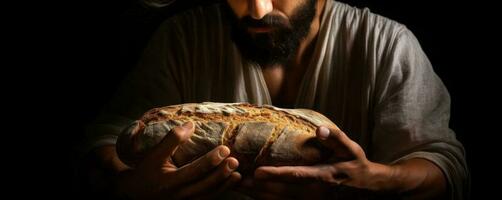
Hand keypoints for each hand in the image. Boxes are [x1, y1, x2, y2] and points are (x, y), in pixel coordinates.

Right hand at [117, 121, 241, 199]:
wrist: (136, 193)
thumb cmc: (146, 171)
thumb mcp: (154, 154)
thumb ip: (172, 139)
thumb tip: (191, 124)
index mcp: (170, 181)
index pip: (194, 171)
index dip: (210, 160)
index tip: (224, 149)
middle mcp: (179, 195)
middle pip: (205, 185)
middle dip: (221, 174)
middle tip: (235, 161)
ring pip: (208, 196)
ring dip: (224, 186)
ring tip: (238, 175)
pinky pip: (207, 199)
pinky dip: (220, 192)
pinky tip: (230, 183)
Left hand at [241, 126, 394, 198]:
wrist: (369, 188)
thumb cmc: (356, 165)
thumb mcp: (351, 149)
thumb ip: (335, 138)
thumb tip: (320, 130)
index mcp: (324, 177)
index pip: (296, 176)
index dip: (276, 175)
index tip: (257, 172)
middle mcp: (315, 193)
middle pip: (282, 193)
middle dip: (259, 188)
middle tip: (238, 180)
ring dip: (260, 196)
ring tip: (240, 187)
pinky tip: (256, 195)